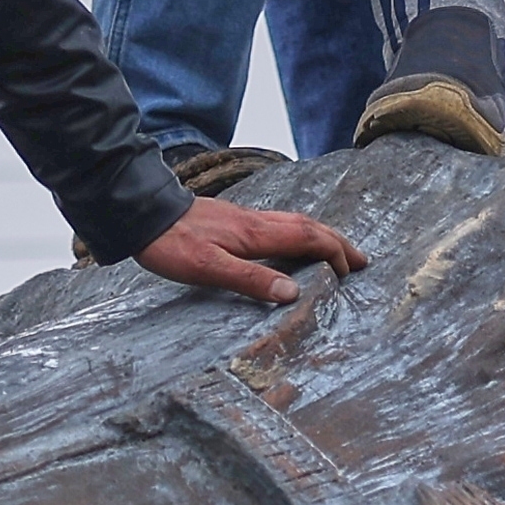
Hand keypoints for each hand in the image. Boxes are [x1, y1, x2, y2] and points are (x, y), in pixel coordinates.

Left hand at [138, 192, 362, 306]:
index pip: (308, 238)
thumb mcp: (209, 269)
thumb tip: (293, 292)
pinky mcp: (234, 220)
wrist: (144, 213)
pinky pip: (280, 224)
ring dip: (321, 235)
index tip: (350, 270)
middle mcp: (257, 222)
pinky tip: (291, 242)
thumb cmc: (173, 244)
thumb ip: (251, 280)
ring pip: (295, 222)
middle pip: (309, 226)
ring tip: (336, 249)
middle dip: (337, 241)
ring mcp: (246, 218)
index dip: (333, 253)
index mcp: (256, 234)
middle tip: (360, 259)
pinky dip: (299, 232)